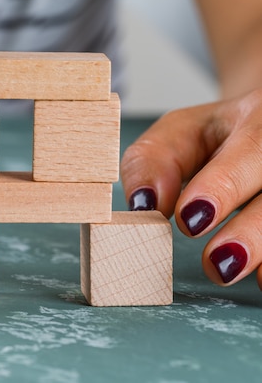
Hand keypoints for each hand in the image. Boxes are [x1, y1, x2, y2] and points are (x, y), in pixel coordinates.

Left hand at [121, 88, 261, 288]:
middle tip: (217, 260)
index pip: (251, 146)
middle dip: (251, 227)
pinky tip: (260, 279)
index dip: (222, 185)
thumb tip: (145, 203)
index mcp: (259, 115)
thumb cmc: (219, 135)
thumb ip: (154, 160)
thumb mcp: (179, 132)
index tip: (187, 218)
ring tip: (227, 271)